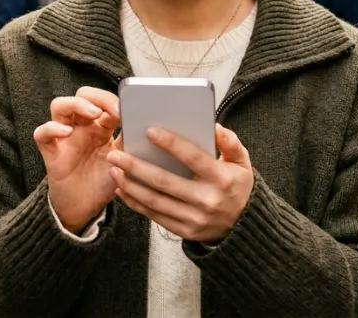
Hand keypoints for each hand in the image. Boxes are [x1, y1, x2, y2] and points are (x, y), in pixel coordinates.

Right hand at [33, 87, 121, 233]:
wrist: (85, 208)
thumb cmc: (103, 181)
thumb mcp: (123, 161)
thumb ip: (130, 142)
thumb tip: (144, 123)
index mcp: (100, 126)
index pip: (104, 101)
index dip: (115, 101)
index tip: (129, 110)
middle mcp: (81, 127)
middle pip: (82, 95)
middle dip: (97, 97)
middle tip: (113, 110)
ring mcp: (64, 137)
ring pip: (59, 106)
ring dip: (76, 104)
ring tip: (93, 114)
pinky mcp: (51, 152)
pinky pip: (42, 133)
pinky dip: (51, 128)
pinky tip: (66, 132)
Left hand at [107, 124, 253, 242]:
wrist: (244, 227)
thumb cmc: (238, 188)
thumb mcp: (242, 163)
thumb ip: (231, 143)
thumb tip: (215, 127)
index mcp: (221, 179)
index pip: (192, 158)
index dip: (171, 144)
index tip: (149, 131)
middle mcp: (207, 200)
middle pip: (164, 181)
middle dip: (136, 166)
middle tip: (115, 154)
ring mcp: (194, 219)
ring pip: (154, 201)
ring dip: (130, 185)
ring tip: (114, 170)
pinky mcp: (184, 231)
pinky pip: (154, 216)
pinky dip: (135, 203)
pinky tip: (122, 189)